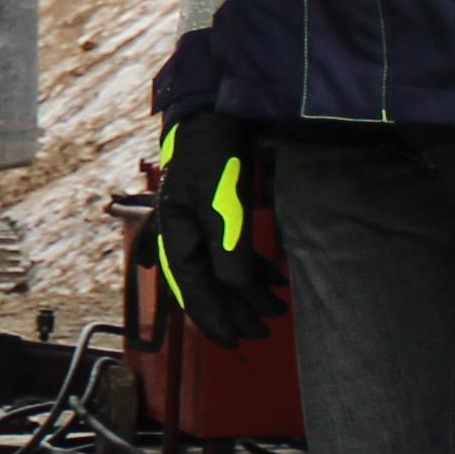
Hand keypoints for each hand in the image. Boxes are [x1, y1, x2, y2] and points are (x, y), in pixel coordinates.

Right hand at [147, 113, 283, 346]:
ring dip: (249, 292)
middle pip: (209, 286)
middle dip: (237, 311)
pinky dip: (254, 269)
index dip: (214, 320)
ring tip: (277, 307)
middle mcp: (185, 234)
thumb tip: (237, 291)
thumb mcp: (222, 206)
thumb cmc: (215, 156)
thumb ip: (228, 251)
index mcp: (177, 236)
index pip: (193, 291)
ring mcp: (203, 223)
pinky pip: (235, 252)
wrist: (219, 110)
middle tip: (266, 331)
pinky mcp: (222, 211)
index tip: (237, 343)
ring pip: (224, 270)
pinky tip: (275, 278)